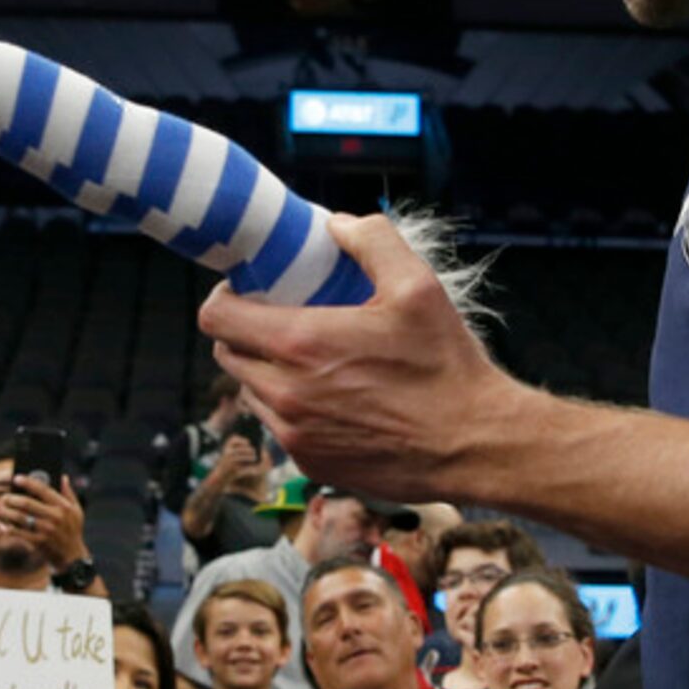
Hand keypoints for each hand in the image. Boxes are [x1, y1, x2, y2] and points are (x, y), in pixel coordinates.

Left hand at [4, 475, 88, 567]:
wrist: (72, 557)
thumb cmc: (73, 530)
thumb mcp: (77, 510)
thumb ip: (68, 493)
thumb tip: (63, 477)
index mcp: (63, 506)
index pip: (43, 490)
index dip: (28, 482)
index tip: (16, 478)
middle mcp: (55, 517)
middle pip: (28, 504)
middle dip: (12, 499)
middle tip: (3, 497)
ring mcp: (46, 530)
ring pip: (20, 518)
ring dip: (4, 513)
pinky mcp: (39, 542)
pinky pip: (20, 533)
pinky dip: (9, 528)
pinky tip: (1, 525)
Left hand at [200, 212, 521, 500]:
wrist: (473, 445)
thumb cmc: (446, 366)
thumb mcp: (417, 287)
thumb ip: (372, 241)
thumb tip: (338, 225)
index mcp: (300, 345)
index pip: (216, 318)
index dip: (225, 297)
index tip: (250, 290)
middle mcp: (285, 395)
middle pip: (228, 355)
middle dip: (245, 333)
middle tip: (282, 320)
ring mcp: (294, 435)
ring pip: (250, 394)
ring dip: (266, 372)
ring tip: (310, 360)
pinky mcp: (310, 464)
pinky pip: (277, 427)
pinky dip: (290, 408)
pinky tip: (331, 396)